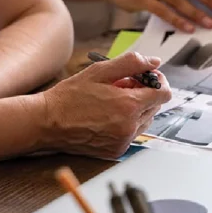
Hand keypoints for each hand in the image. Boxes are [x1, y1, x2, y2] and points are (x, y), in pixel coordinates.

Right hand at [39, 52, 171, 158]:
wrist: (47, 122)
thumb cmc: (69, 97)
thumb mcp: (99, 71)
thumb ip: (131, 63)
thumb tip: (154, 62)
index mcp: (128, 105)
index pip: (164, 94)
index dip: (157, 82)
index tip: (147, 77)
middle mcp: (129, 126)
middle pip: (155, 107)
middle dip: (144, 94)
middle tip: (123, 86)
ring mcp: (123, 141)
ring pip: (145, 122)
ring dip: (136, 110)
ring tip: (113, 101)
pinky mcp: (116, 151)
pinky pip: (132, 134)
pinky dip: (126, 124)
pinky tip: (107, 116)